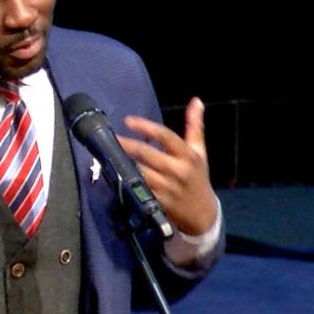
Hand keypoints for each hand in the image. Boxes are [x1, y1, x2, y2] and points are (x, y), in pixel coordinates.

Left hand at [118, 97, 217, 235]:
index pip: (165, 136)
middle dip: (127, 145)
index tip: (127, 120)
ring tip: (110, 153)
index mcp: (187, 155)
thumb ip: (194, 126)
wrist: (202, 212)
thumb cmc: (198, 176)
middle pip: (147, 154)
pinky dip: (128, 180)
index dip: (145, 127)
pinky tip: (117, 172)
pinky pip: (139, 189)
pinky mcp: (158, 202)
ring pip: (140, 172)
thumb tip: (196, 101)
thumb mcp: (199, 151)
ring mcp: (167, 187)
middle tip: (112, 137)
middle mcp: (177, 170)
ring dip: (124, 163)